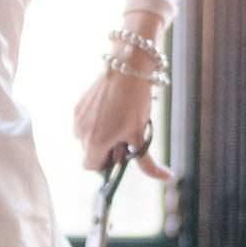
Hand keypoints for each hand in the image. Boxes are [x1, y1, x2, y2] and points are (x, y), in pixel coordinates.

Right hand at [72, 17, 173, 181]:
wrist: (127, 68)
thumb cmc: (135, 103)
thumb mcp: (142, 136)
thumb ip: (148, 162)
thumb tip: (167, 178)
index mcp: (95, 143)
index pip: (91, 166)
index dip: (106, 162)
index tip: (120, 151)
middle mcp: (81, 132)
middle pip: (89, 152)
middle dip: (104, 148)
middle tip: (123, 133)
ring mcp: (78, 117)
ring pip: (85, 137)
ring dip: (99, 135)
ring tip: (117, 120)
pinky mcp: (78, 104)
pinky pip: (84, 122)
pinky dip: (95, 121)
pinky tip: (111, 108)